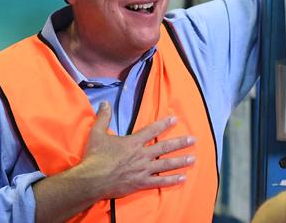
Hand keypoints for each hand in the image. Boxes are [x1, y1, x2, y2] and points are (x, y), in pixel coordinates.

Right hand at [80, 101, 195, 198]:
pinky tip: (182, 178)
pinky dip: (172, 180)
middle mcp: (141, 155)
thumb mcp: (97, 133)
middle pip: (164, 148)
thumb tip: (105, 102)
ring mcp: (143, 170)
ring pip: (166, 165)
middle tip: (193, 140)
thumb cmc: (95, 157)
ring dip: (180, 161)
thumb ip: (103, 117)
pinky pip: (159, 182)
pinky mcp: (141, 183)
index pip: (152, 130)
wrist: (92, 180)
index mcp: (133, 142)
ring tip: (193, 158)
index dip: (164, 124)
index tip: (175, 119)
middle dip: (180, 143)